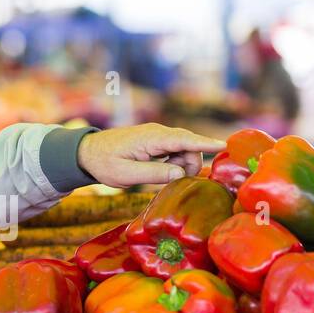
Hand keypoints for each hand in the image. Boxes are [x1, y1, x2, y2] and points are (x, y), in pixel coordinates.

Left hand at [76, 123, 225, 186]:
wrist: (89, 152)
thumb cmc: (105, 164)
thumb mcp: (126, 175)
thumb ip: (154, 174)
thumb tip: (180, 174)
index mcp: (151, 139)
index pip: (184, 139)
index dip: (206, 143)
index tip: (225, 144)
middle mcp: (158, 133)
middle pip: (189, 145)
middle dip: (190, 164)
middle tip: (172, 179)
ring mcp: (158, 136)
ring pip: (185, 149)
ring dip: (182, 165)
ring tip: (161, 175)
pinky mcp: (157, 141)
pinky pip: (176, 150)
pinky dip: (176, 162)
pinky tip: (162, 170)